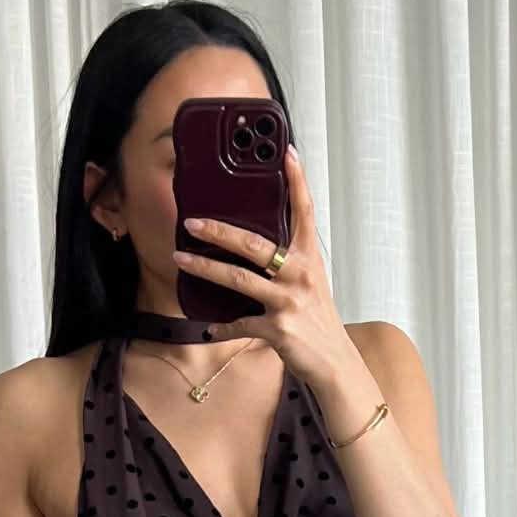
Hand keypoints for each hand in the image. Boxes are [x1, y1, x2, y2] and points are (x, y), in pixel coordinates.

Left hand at [173, 142, 353, 388]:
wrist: (335, 363)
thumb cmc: (318, 322)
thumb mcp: (310, 285)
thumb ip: (288, 264)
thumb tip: (255, 249)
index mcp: (309, 259)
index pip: (304, 212)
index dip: (297, 181)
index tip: (286, 152)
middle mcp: (300, 275)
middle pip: (255, 244)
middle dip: (220, 232)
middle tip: (192, 222)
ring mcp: (288, 302)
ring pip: (239, 279)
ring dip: (206, 269)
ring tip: (181, 260)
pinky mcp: (277, 329)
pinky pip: (240, 324)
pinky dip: (221, 327)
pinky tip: (208, 327)